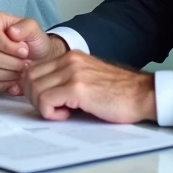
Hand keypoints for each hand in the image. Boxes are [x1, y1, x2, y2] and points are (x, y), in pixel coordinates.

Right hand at [0, 12, 65, 95]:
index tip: (25, 50)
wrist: (41, 61)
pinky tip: (15, 82)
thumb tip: (11, 32)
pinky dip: (2, 85)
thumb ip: (26, 27)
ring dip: (9, 74)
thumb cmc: (35, 43)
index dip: (7, 45)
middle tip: (26, 63)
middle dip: (12, 62)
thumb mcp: (36, 31)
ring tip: (22, 71)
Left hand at [22, 50, 156, 123]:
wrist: (143, 95)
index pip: (33, 69)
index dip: (34, 89)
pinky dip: (50, 112)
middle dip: (34, 98)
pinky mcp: (77, 88)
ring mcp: (72, 72)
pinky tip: (67, 115)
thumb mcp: (87, 78)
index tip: (47, 101)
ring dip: (43, 106)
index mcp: (70, 57)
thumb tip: (40, 92)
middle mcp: (69, 60)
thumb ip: (65, 80)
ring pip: (34, 89)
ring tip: (62, 112)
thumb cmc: (118, 93)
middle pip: (29, 78)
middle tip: (51, 109)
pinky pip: (46, 100)